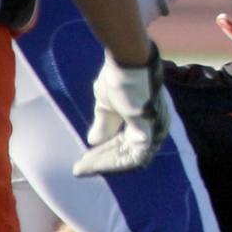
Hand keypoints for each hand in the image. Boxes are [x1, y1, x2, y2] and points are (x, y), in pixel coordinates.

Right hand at [74, 42, 170, 175]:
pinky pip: (129, 160)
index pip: (124, 142)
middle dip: (100, 161)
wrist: (129, 63)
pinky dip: (109, 163)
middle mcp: (152, 129)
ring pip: (125, 158)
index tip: (84, 158)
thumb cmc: (120, 77)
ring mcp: (152, 134)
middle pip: (124, 152)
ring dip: (102, 164)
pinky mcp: (148, 137)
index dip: (104, 151)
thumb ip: (105, 123)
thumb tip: (93, 141)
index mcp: (144, 119)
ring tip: (80, 168)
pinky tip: (90, 164)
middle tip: (79, 168)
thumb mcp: (107, 104)